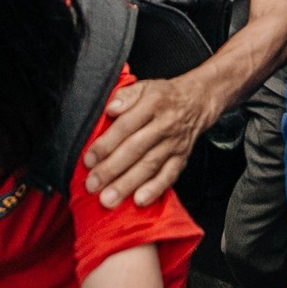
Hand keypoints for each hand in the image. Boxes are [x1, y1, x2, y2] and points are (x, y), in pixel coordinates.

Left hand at [83, 76, 214, 206]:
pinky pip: (169, 176)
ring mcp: (174, 144)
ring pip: (150, 165)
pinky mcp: (182, 158)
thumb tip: (110, 109)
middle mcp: (165, 124)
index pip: (126, 126)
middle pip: (136, 149)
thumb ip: (125, 96)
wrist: (197, 101)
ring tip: (109, 199)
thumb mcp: (144, 86)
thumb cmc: (163, 96)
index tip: (89, 160)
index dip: (106, 144)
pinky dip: (155, 189)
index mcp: (153, 104)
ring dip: (128, 184)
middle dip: (112, 169)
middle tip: (92, 185)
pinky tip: (139, 201)